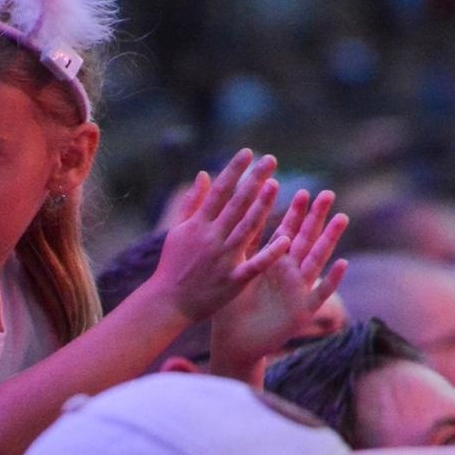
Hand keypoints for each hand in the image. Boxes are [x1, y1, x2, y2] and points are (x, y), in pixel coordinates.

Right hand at [147, 149, 288, 323]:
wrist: (168, 302)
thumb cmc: (173, 265)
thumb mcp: (177, 231)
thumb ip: (192, 203)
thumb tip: (204, 175)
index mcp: (198, 225)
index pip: (219, 191)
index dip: (234, 171)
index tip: (248, 153)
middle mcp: (212, 238)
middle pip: (236, 204)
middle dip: (254, 180)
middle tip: (271, 160)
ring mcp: (223, 258)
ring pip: (247, 228)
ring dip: (262, 206)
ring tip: (276, 185)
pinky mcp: (233, 280)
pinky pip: (254, 265)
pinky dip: (269, 254)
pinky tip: (286, 240)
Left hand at [210, 189, 347, 376]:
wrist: (234, 343)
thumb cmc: (230, 309)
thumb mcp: (236, 274)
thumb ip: (241, 249)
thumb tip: (233, 217)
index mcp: (273, 264)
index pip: (286, 232)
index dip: (295, 214)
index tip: (302, 191)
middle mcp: (289, 274)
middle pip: (305, 240)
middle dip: (316, 218)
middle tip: (327, 194)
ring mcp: (298, 291)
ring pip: (316, 260)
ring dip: (329, 240)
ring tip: (341, 218)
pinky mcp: (302, 312)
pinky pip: (319, 293)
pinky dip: (331, 280)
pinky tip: (342, 263)